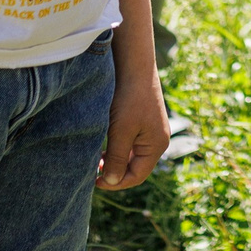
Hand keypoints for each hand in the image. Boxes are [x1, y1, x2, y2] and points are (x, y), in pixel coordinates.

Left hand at [98, 62, 169, 190]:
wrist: (135, 67)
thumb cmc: (129, 99)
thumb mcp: (121, 131)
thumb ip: (117, 158)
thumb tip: (111, 181)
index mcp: (156, 146)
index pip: (136, 176)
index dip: (116, 183)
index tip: (95, 181)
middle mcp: (157, 141)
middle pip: (135, 167)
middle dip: (115, 172)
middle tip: (93, 171)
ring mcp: (152, 131)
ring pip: (132, 156)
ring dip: (115, 161)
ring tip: (96, 159)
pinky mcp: (144, 122)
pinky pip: (131, 144)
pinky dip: (118, 149)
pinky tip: (104, 146)